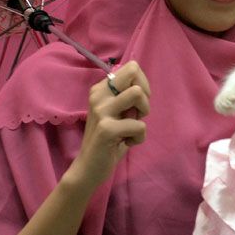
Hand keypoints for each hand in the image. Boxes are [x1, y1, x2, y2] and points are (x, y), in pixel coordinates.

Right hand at [64, 61, 150, 191]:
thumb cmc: (108, 139)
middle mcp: (98, 95)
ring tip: (132, 127)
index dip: (143, 85)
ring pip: (137, 94)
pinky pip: (140, 125)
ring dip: (142, 115)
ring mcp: (101, 110)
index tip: (136, 105)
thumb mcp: (116, 113)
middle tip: (136, 114)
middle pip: (134, 73)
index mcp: (101, 89)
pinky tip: (125, 143)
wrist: (89, 167)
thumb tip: (142, 84)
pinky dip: (139, 138)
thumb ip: (126, 98)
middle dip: (145, 95)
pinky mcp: (106, 128)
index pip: (132, 68)